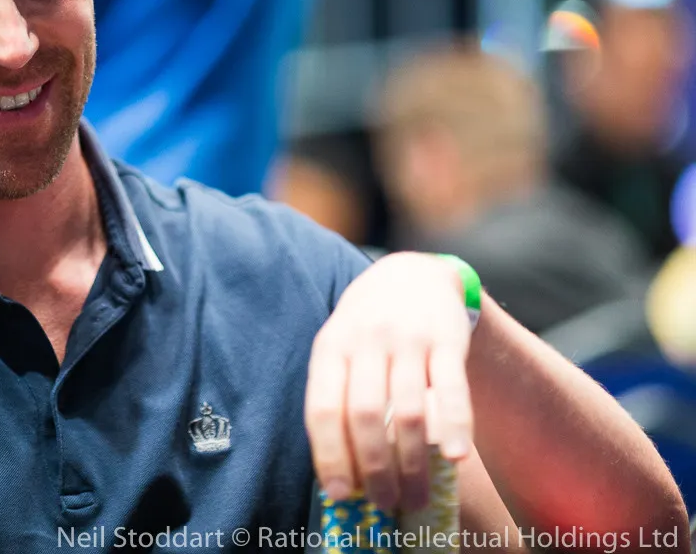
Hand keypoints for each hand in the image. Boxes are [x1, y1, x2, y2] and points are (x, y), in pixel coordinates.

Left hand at [304, 252, 472, 510]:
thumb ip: (335, 398)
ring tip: (416, 498)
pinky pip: (451, 388)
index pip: (322, 408)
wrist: (411, 275)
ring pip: (408, 410)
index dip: (329, 454)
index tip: (338, 494)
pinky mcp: (446, 338)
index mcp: (330, 348)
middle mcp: (365, 341)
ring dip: (412, 462)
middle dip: (373, 468)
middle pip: (365, 415)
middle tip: (383, 504)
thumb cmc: (367, 331)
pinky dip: (456, 425)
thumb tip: (337, 474)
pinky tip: (457, 458)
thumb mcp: (339, 351)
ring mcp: (407, 338)